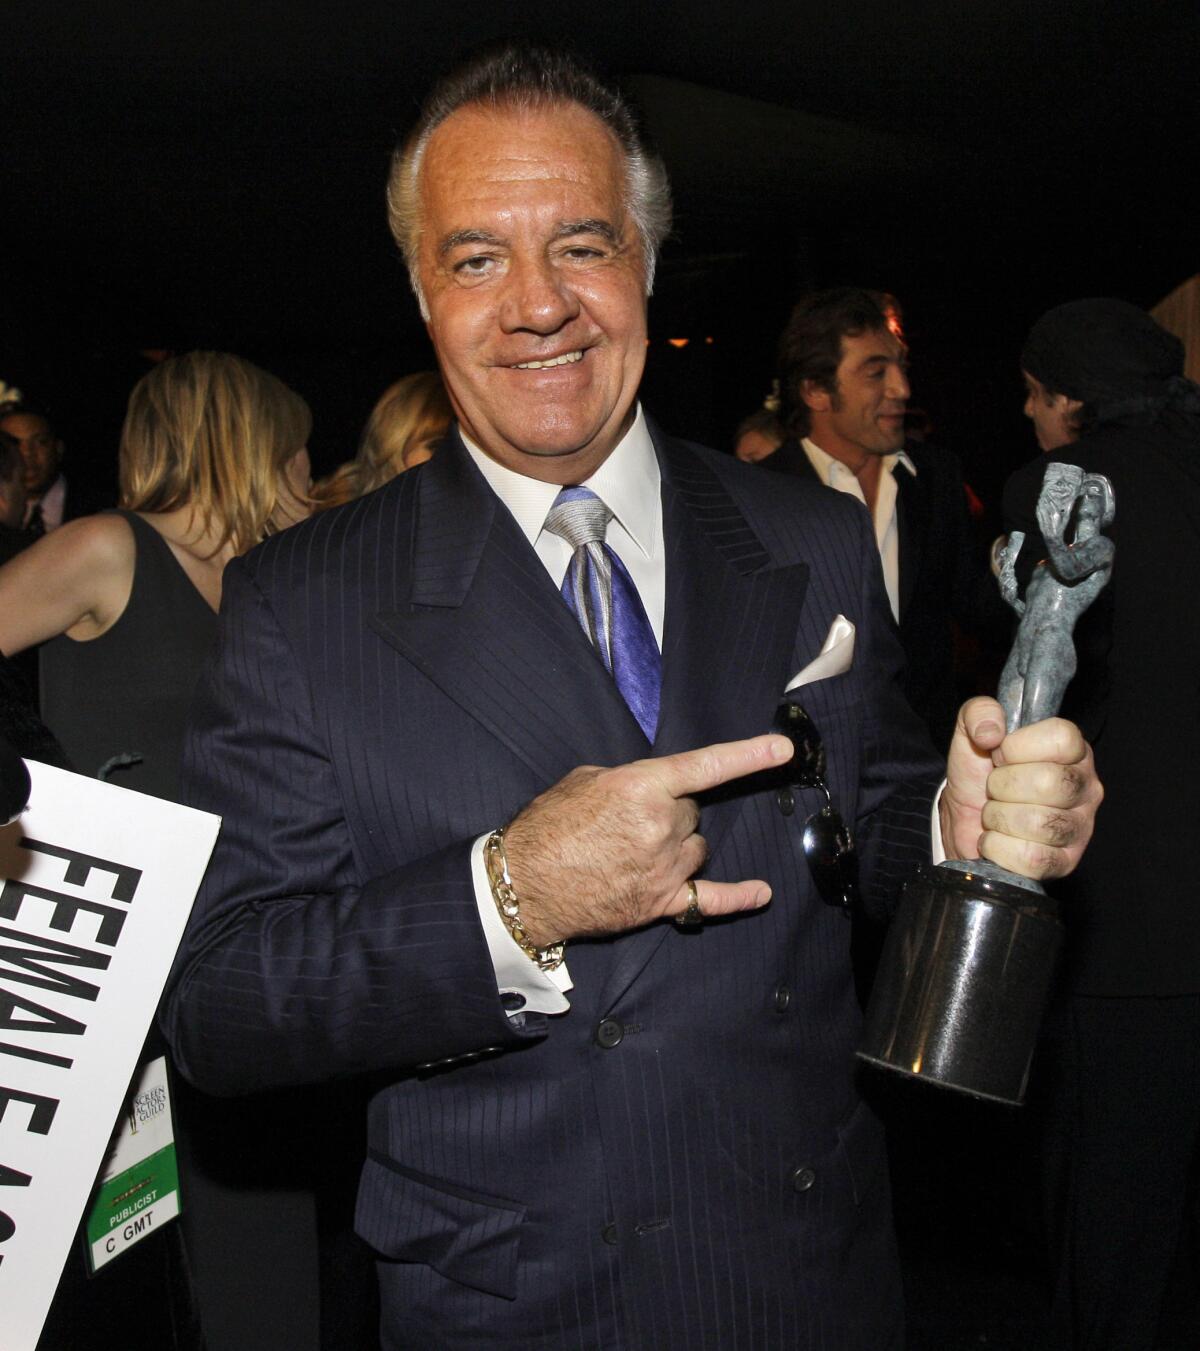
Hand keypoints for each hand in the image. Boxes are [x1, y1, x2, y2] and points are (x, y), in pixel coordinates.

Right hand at [502, 734, 793, 944]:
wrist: (522, 885)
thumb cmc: (547, 827)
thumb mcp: (583, 780)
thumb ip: (629, 781)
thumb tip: (651, 791)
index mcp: (641, 788)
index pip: (706, 766)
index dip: (748, 755)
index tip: (783, 749)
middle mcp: (660, 827)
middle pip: (691, 813)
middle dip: (668, 813)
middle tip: (627, 823)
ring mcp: (664, 868)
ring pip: (697, 848)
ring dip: (677, 846)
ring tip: (633, 852)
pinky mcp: (660, 902)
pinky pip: (709, 899)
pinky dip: (738, 897)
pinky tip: (761, 893)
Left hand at [939, 696, 1101, 878]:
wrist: (963, 820)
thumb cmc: (978, 775)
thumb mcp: (972, 733)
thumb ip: (979, 712)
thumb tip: (991, 731)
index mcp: (1073, 750)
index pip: (1062, 738)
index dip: (1018, 747)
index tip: (1000, 754)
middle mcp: (1085, 787)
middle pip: (1049, 782)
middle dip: (1003, 786)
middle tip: (995, 788)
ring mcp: (1079, 828)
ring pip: (1038, 823)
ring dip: (999, 818)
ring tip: (997, 814)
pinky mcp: (1065, 863)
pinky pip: (1031, 858)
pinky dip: (999, 848)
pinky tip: (998, 840)